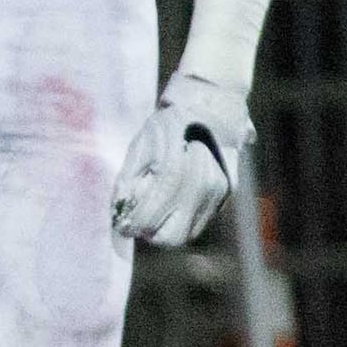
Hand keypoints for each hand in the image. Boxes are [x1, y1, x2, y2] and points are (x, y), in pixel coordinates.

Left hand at [111, 70, 252, 246]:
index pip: (149, 218)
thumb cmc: (166, 127)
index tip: (123, 226)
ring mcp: (217, 192)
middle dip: (152, 234)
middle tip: (139, 223)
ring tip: (156, 213)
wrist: (208, 109)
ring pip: (188, 234)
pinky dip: (184, 221)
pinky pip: (202, 222)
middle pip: (172, 237)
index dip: (132, 227)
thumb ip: (128, 181)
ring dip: (168, 230)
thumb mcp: (139, 147)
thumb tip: (119, 212)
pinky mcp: (227, 195)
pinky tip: (174, 206)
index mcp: (174, 171)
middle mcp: (200, 185)